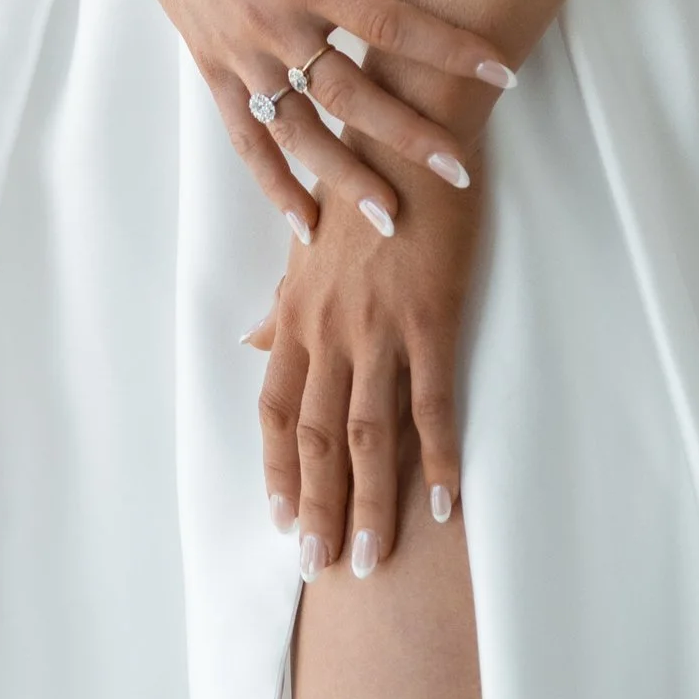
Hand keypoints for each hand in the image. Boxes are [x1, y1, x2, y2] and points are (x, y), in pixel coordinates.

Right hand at [102, 0, 516, 239]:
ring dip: (345, 177)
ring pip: (299, 130)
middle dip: (407, 135)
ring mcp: (239, 52)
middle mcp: (273, 22)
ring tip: (391, 217)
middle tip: (458, 169)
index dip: (448, 49)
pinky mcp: (213, 69)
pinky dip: (274, 183)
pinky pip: (245, 137)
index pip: (390, 24)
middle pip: (350, 92)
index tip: (499, 74)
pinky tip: (307, 222)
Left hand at [247, 139, 481, 580]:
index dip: (278, 469)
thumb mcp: (309, 240)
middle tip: (321, 569)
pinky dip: (439, 458)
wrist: (409, 129)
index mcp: (300, 310)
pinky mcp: (431, 318)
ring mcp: (379, 326)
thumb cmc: (363, 182)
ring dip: (369, 503)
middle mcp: (330, 327)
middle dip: (318, 507)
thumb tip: (252, 337)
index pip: (276, 408)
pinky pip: (432, 403)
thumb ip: (285, 298)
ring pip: (368, 434)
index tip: (283, 522)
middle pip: (317, 436)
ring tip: (372, 559)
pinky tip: (447, 503)